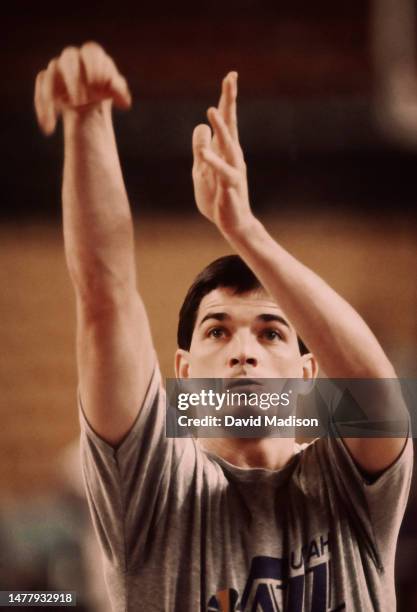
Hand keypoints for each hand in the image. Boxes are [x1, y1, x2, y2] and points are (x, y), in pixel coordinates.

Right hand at [34, 42, 131, 134]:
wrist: (91, 100)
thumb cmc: (105, 90)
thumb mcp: (116, 92)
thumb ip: (120, 92)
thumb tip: (124, 103)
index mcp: (92, 55)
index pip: (91, 52)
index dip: (94, 66)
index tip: (97, 85)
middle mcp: (72, 58)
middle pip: (69, 59)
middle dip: (74, 79)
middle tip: (81, 101)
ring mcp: (56, 70)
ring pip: (48, 75)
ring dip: (53, 93)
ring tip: (62, 114)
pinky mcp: (46, 84)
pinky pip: (40, 93)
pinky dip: (43, 109)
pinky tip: (49, 127)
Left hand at [192, 72, 254, 236]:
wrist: (234, 223)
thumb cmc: (218, 196)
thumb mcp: (201, 170)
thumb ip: (200, 148)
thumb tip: (201, 126)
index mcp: (226, 151)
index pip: (226, 121)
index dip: (227, 99)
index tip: (231, 75)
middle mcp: (233, 156)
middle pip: (231, 125)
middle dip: (230, 102)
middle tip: (230, 78)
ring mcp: (234, 171)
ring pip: (228, 146)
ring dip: (221, 128)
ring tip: (210, 110)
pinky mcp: (230, 188)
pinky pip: (223, 174)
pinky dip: (215, 164)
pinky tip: (205, 155)